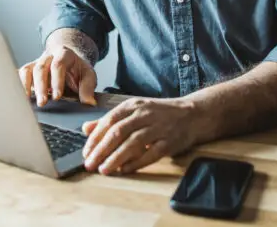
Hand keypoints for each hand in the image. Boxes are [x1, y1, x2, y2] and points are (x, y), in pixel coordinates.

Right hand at [18, 46, 97, 106]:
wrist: (68, 59)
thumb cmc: (77, 69)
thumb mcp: (88, 74)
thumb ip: (88, 87)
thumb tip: (89, 102)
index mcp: (64, 54)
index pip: (58, 65)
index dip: (57, 81)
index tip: (57, 96)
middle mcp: (48, 57)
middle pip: (41, 68)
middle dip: (41, 86)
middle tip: (43, 102)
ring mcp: (36, 63)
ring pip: (27, 70)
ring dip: (26, 86)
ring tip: (27, 101)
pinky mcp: (28, 70)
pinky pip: (20, 75)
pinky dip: (17, 85)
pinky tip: (18, 97)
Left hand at [81, 97, 200, 174]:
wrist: (191, 114)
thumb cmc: (158, 114)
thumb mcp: (133, 111)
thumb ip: (109, 120)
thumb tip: (86, 129)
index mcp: (132, 105)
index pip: (109, 121)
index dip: (95, 138)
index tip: (85, 152)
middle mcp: (144, 114)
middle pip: (118, 132)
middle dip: (101, 150)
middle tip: (89, 164)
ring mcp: (158, 127)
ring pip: (133, 143)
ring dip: (116, 158)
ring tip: (104, 170)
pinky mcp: (169, 141)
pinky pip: (151, 153)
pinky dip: (137, 163)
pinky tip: (125, 170)